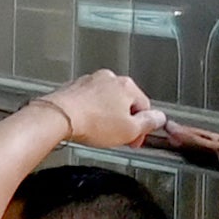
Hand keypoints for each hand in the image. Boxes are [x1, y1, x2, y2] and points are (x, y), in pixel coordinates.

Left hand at [37, 71, 166, 153]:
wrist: (59, 117)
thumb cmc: (92, 122)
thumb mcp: (129, 130)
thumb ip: (148, 124)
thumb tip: (159, 118)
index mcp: (127, 86)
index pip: (145, 106)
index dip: (142, 128)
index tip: (135, 140)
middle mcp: (109, 78)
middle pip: (125, 102)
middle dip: (123, 120)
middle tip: (117, 137)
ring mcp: (90, 81)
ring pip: (106, 100)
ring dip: (106, 116)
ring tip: (99, 132)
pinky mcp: (75, 87)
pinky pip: (89, 101)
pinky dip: (90, 112)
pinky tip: (86, 124)